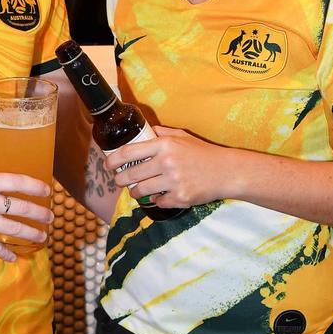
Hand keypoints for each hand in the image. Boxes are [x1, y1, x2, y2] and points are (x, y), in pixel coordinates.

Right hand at [0, 171, 52, 261]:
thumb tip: (16, 187)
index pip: (17, 181)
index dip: (36, 186)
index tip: (48, 191)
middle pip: (22, 207)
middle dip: (40, 214)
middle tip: (50, 217)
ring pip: (15, 228)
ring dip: (33, 233)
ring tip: (42, 236)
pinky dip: (8, 253)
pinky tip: (15, 257)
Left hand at [104, 126, 227, 209]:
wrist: (226, 172)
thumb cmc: (203, 153)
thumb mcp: (182, 137)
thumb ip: (162, 134)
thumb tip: (146, 131)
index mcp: (164, 145)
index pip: (128, 152)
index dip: (112, 160)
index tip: (107, 165)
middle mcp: (166, 162)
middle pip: (130, 175)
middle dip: (120, 180)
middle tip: (118, 180)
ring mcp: (173, 182)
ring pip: (140, 191)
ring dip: (135, 192)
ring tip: (136, 190)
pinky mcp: (179, 198)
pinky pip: (157, 202)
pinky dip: (157, 200)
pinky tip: (160, 195)